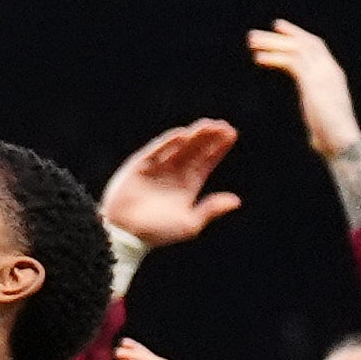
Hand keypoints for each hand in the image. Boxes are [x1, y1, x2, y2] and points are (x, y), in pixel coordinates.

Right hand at [99, 119, 242, 251]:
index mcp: (188, 185)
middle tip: (222, 125)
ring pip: (179, 145)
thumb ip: (211, 209)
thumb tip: (236, 201)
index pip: (207, 160)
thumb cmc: (158, 233)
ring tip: (207, 126)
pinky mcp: (139, 165)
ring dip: (193, 135)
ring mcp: (157, 167)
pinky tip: (183, 135)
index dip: (219, 147)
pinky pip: (156, 150)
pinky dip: (168, 142)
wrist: (125, 234)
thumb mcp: (189, 224)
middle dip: (209, 136)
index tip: (232, 133)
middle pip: (196, 149)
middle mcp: (174, 172)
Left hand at [248, 19, 360, 157]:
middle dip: (280, 36)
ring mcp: (322, 74)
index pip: (316, 46)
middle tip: (256, 34)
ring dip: (272, 44)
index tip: (279, 29)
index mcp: (333, 74)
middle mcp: (329, 70)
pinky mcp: (312, 82)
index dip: (297, 36)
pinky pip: (291, 62)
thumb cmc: (333, 138)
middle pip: (304, 43)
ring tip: (251, 42)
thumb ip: (318, 114)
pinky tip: (258, 59)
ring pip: (296, 49)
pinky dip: (274, 58)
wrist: (342, 142)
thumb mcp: (324, 117)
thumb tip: (314, 134)